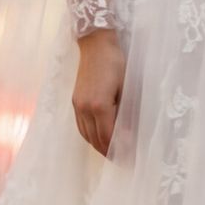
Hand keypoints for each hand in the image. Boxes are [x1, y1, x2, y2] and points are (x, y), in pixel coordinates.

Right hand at [72, 28, 124, 157]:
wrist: (95, 44)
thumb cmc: (116, 62)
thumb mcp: (127, 87)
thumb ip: (127, 111)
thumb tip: (129, 133)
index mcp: (100, 106)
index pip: (108, 137)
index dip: (118, 150)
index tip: (129, 158)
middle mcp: (85, 108)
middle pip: (95, 139)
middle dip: (108, 153)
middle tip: (122, 160)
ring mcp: (78, 105)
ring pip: (86, 134)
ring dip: (97, 146)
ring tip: (110, 153)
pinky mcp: (75, 100)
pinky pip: (80, 126)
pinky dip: (89, 136)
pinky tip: (97, 138)